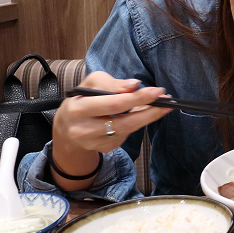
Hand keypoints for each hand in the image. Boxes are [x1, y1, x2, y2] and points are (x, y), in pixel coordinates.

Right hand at [52, 71, 171, 155]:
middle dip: (149, 111)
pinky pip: (125, 136)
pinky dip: (136, 124)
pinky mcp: (104, 149)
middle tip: (167, 101)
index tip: (157, 91)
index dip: (137, 98)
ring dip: (147, 117)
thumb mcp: (90, 84)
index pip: (113, 104)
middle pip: (124, 122)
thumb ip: (111, 83)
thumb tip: (134, 85)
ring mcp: (94, 143)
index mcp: (79, 109)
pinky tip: (140, 115)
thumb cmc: (82, 100)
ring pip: (128, 130)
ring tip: (159, 105)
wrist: (66, 128)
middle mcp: (84, 129)